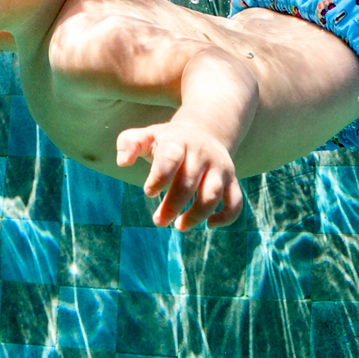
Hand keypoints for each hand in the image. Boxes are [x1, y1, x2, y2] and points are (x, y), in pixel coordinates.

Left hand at [117, 122, 243, 229]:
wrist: (206, 131)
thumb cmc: (168, 141)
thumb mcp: (148, 136)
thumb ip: (129, 143)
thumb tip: (123, 162)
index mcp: (179, 141)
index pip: (170, 157)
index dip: (159, 176)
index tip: (149, 192)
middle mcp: (202, 154)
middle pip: (189, 182)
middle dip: (173, 205)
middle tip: (159, 221)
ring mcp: (219, 168)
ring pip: (212, 195)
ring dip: (196, 215)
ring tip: (179, 226)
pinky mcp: (231, 181)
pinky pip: (235, 202)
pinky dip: (226, 217)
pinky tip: (209, 225)